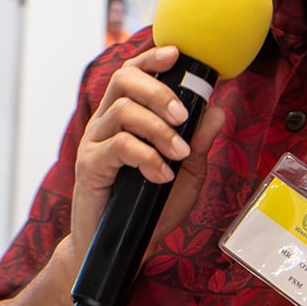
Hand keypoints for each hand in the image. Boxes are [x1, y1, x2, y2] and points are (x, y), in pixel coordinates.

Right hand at [69, 43, 227, 257]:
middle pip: (123, 81)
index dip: (151, 59)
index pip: (132, 75)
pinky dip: (147, 156)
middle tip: (183, 115)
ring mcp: (94, 144)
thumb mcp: (186, 177)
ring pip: (123, 111)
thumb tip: (217, 113)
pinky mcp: (89, 166)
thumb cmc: (150, 211)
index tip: (176, 55)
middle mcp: (105, 124)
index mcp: (124, 119)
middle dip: (159, 91)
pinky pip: (119, 146)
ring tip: (178, 153)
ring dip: (158, 128)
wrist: (123, 251)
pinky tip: (161, 174)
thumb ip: (198, 145)